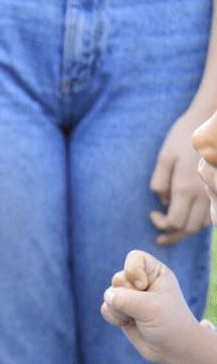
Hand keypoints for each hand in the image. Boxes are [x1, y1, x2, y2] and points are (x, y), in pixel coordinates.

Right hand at [101, 251, 197, 363]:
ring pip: (109, 294)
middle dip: (127, 295)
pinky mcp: (121, 311)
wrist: (174, 350)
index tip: (143, 286)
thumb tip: (107, 298)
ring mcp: (130, 297)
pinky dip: (114, 317)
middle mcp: (142, 282)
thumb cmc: (170, 325)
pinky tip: (130, 324)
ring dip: (119, 309)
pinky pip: (105, 308)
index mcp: (156, 273)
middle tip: (144, 308)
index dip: (133, 271)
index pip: (135, 258)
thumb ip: (124, 299)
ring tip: (138, 319)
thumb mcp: (150, 308)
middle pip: (118, 278)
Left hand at [151, 114, 212, 244]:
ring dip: (186, 231)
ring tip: (172, 232)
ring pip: (202, 224)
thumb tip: (164, 202)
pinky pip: (211, 215)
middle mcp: (202, 194)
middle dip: (173, 235)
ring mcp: (213, 193)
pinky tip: (187, 219)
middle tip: (160, 236)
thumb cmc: (183, 138)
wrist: (210, 126)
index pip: (175, 222)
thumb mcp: (165, 157)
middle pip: (189, 228)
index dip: (162, 225)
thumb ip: (160, 182)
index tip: (153, 214)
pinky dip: (198, 222)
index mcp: (185, 187)